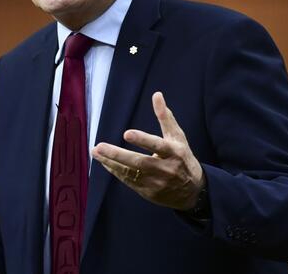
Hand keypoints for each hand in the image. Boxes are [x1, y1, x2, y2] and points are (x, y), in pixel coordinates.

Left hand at [92, 92, 204, 209]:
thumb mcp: (178, 137)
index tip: (126, 133)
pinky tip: (104, 162)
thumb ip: (165, 117)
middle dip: (118, 155)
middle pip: (140, 162)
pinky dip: (115, 171)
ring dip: (111, 162)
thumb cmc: (182, 157)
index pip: (157, 146)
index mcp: (174, 153)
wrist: (192, 191)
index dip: (143, 140)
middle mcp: (165, 169)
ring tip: (95, 152)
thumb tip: (157, 94)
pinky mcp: (148, 192)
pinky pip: (128, 181)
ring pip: (130, 173)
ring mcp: (156, 182)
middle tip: (100, 146)